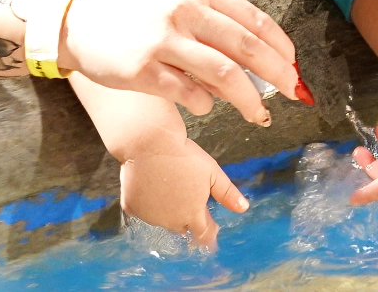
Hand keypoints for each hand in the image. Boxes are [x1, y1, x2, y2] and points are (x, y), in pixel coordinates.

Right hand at [58, 0, 299, 124]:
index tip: (294, 69)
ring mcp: (162, 40)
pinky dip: (205, 105)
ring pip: (224, 75)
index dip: (282, 49)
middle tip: (293, 96)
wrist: (76, 17)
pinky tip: (204, 106)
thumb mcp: (176, 0)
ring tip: (259, 115)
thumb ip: (214, 25)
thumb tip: (257, 64)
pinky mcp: (143, 70)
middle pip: (247, 48)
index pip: (255, 20)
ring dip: (249, 100)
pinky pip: (189, 95)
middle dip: (278, 76)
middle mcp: (184, 11)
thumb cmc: (133, 12)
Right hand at [121, 134, 247, 249]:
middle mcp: (172, 220)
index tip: (211, 232)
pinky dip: (146, 203)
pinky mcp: (133, 206)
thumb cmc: (184, 155)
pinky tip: (149, 187)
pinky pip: (141, 210)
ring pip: (162, 219)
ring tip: (168, 186)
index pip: (204, 235)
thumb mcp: (212, 172)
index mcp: (193, 214)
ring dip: (167, 210)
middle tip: (186, 196)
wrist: (149, 143)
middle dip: (187, 217)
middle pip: (182, 226)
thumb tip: (244, 208)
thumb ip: (227, 193)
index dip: (209, 234)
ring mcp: (150, 215)